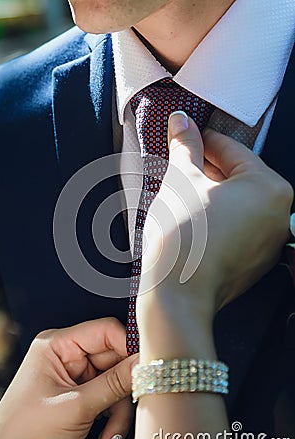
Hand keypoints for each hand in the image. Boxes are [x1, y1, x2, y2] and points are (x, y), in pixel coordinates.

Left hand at [0, 318, 137, 438]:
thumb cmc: (23, 434)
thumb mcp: (76, 407)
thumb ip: (114, 383)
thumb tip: (144, 364)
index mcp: (57, 344)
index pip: (105, 331)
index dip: (128, 347)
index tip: (147, 366)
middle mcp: (66, 354)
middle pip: (114, 359)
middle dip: (122, 390)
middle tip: (132, 407)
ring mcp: (74, 374)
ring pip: (115, 381)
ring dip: (118, 410)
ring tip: (110, 436)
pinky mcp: (80, 392)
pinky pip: (109, 396)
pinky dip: (112, 416)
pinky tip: (105, 436)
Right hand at [137, 112, 292, 360]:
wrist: (178, 295)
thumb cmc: (183, 238)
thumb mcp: (182, 181)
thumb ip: (186, 146)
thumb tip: (181, 122)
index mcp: (270, 188)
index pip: (233, 150)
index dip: (203, 139)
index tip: (185, 134)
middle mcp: (279, 214)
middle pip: (238, 176)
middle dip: (206, 167)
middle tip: (179, 161)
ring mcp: (269, 240)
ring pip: (237, 201)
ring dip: (210, 191)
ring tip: (181, 189)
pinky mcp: (255, 260)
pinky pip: (237, 225)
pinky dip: (217, 215)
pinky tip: (193, 216)